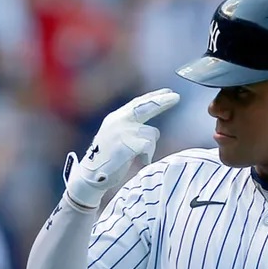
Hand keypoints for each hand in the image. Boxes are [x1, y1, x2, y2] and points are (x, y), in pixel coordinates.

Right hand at [63, 88, 179, 208]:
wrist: (90, 176)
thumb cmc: (107, 161)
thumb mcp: (117, 139)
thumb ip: (131, 130)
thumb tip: (151, 130)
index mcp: (116, 118)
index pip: (138, 103)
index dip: (154, 97)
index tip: (168, 92)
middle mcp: (118, 120)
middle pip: (146, 106)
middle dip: (162, 101)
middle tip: (177, 97)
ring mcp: (122, 131)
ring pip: (152, 133)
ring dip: (151, 147)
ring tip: (141, 157)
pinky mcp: (126, 143)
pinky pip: (148, 145)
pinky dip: (148, 155)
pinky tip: (142, 161)